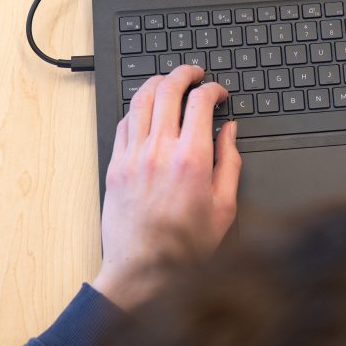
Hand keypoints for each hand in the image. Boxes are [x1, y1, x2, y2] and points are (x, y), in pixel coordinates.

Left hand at [92, 65, 241, 309]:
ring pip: (141, 100)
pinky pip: (123, 123)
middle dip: (184, 74)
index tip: (218, 93)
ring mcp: (133, 156)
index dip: (212, 89)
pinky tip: (146, 110)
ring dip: (157, 83)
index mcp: (191, 160)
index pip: (200, 102)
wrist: (143, 272)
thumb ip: (230, 163)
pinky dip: (137, 109)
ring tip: (168, 82)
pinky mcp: (115, 166)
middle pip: (168, 90)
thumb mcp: (224, 207)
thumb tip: (230, 132)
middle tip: (194, 74)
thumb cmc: (185, 247)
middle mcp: (159, 151)